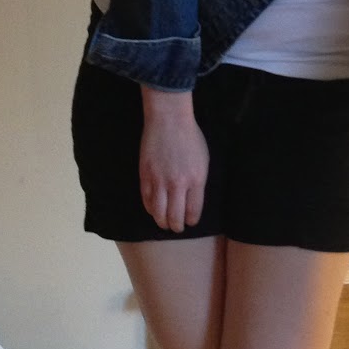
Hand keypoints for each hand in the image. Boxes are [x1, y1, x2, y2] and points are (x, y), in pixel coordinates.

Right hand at [138, 88, 208, 232]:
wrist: (169, 120)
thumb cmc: (190, 138)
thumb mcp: (203, 160)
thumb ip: (198, 182)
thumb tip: (193, 201)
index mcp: (196, 180)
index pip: (193, 211)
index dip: (191, 220)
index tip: (190, 222)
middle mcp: (178, 183)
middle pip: (175, 216)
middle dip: (176, 226)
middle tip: (177, 228)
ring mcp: (159, 180)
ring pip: (158, 212)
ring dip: (162, 221)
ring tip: (165, 223)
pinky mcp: (145, 175)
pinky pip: (146, 200)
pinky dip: (150, 209)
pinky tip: (154, 210)